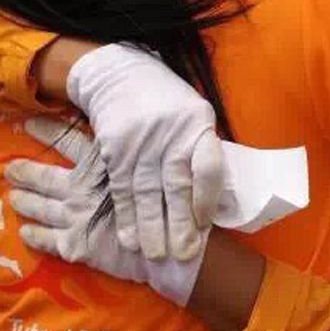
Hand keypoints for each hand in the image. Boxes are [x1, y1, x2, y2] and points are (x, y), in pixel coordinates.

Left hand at [5, 117, 205, 305]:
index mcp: (99, 164)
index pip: (67, 141)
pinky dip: (35, 236)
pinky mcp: (74, 244)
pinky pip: (47, 239)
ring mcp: (75, 216)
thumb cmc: (163, 200)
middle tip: (9, 169)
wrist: (165, 242)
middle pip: (45, 177)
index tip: (28, 123)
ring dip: (26, 202)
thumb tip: (123, 133)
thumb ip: (132, 152)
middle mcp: (81, 188)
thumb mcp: (149, 165)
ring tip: (13, 197)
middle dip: (25, 172)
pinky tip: (25, 233)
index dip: (47, 131)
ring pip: (41, 207)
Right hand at [66, 44, 222, 260]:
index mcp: (198, 124)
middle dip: (179, 225)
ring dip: (150, 228)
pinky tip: (129, 238)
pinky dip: (125, 215)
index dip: (206, 199)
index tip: (203, 224)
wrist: (120, 75)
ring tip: (156, 255)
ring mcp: (141, 142)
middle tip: (183, 255)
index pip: (208, 167)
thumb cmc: (168, 101)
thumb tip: (214, 200)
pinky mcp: (115, 148)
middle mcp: (171, 134)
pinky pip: (122, 188)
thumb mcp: (195, 114)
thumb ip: (202, 150)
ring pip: (147, 193)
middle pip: (176, 186)